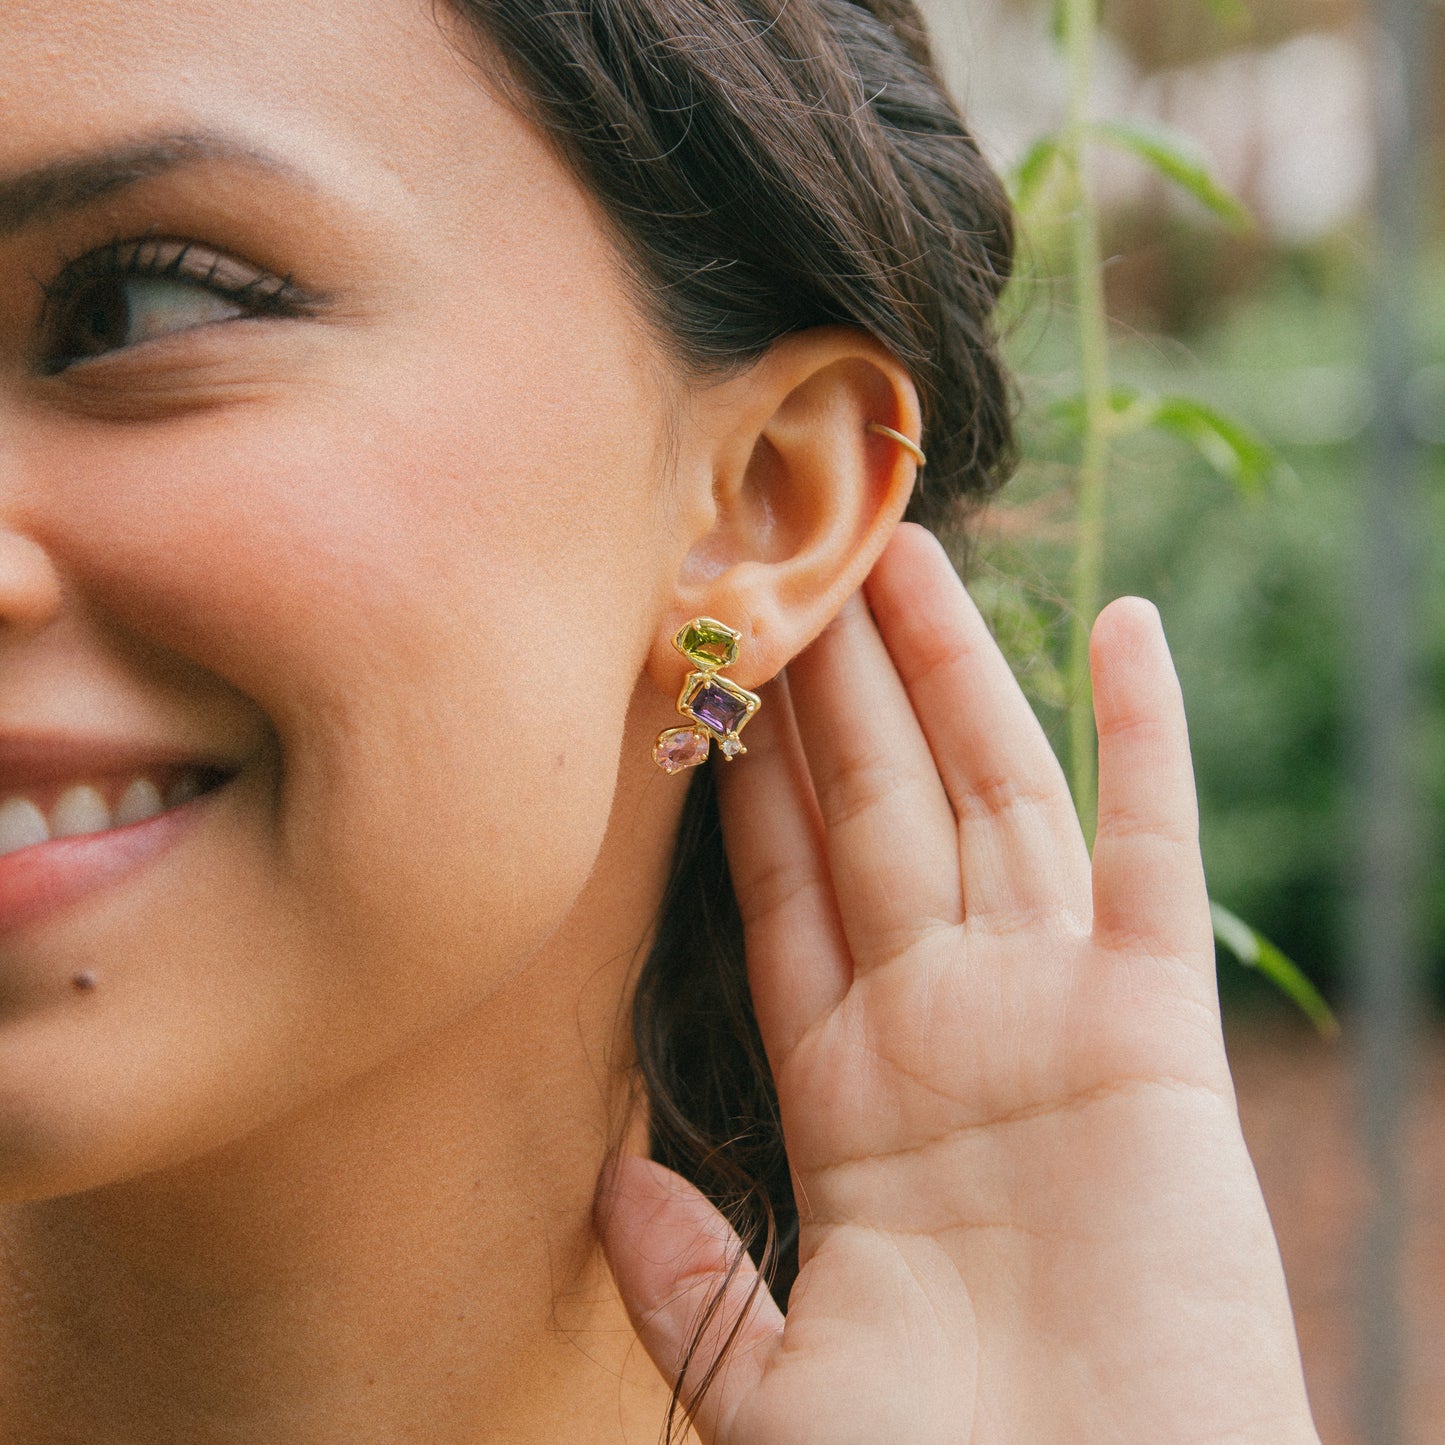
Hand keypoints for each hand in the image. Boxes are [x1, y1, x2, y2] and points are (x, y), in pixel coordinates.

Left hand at [600, 523, 1318, 1443]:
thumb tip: (603, 1179)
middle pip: (868, 813)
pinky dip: (1145, 737)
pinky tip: (1127, 628)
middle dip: (828, 691)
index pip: (776, 894)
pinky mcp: (1154, 1028)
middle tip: (785, 563)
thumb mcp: (773, 1381)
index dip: (738, 784)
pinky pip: (1149, 851)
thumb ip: (688, 1271)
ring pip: (985, 795)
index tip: (700, 683)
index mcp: (843, 1096)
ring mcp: (1047, 1012)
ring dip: (947, 672)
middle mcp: (939, 1027)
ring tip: (903, 554)